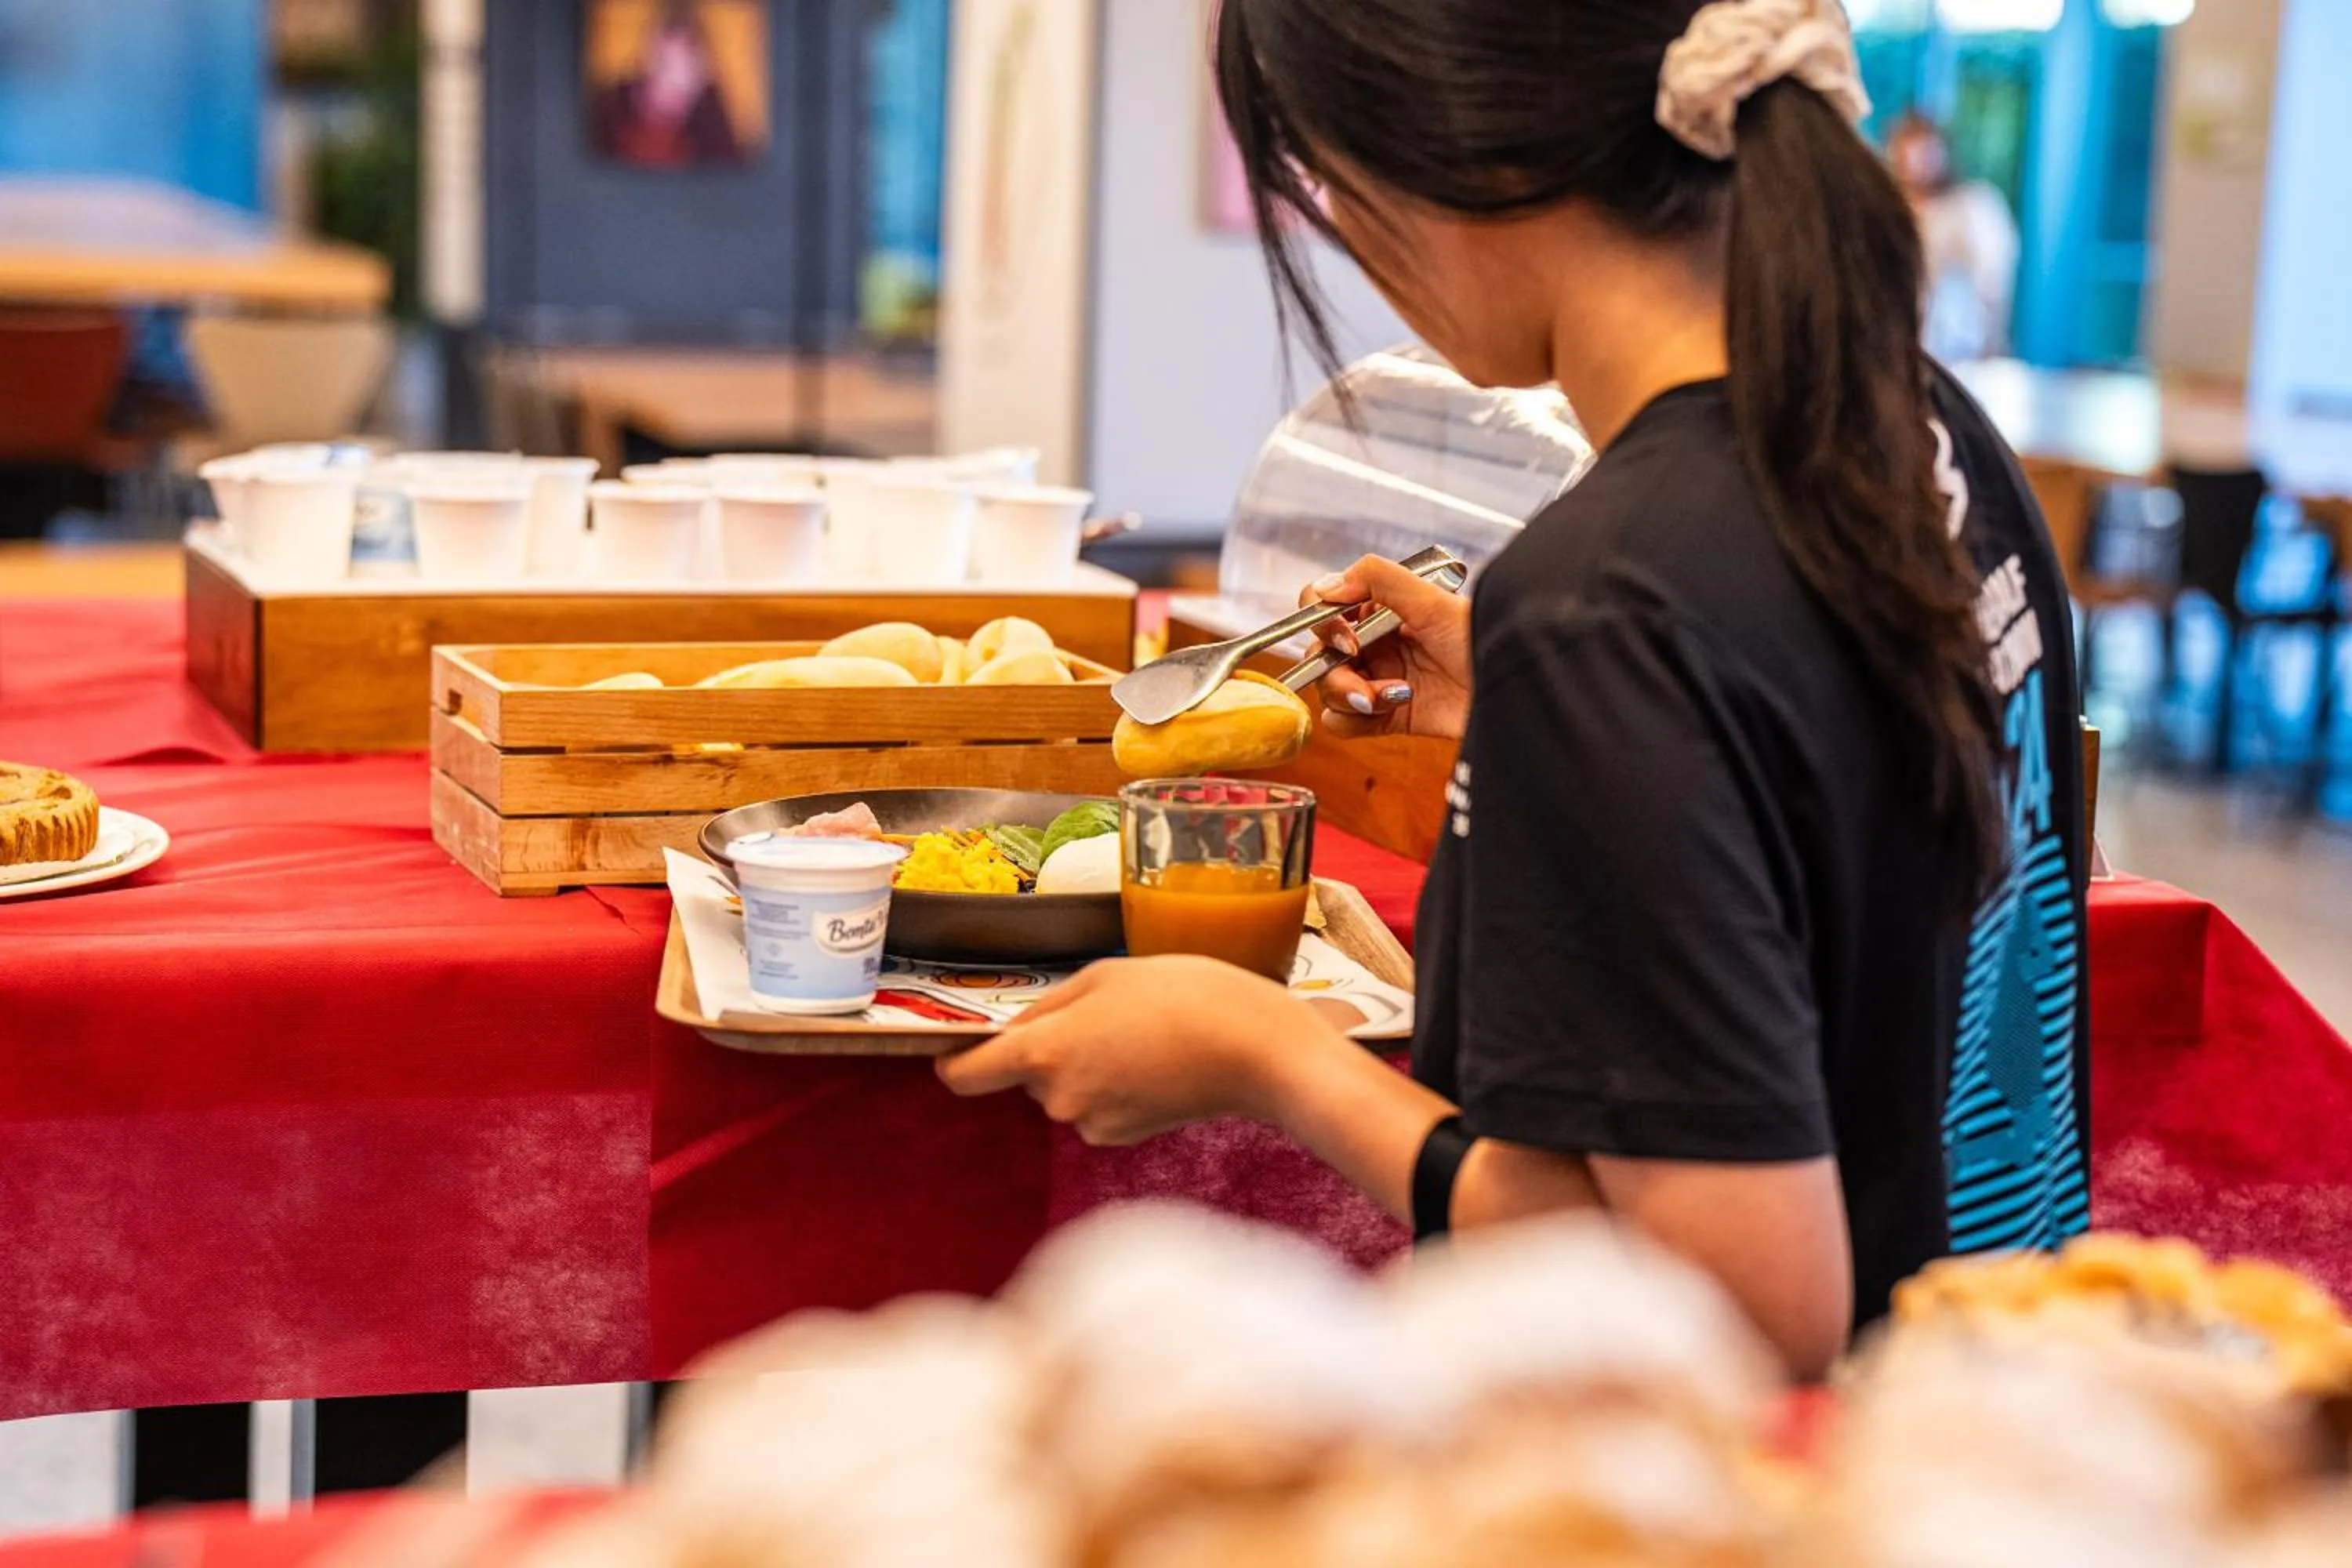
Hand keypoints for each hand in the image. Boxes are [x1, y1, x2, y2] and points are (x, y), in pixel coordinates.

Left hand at [935, 956, 1342, 1144]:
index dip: (957, 1061)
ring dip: (1088, 1062)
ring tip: (1140, 1030)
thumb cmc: (1184, 998)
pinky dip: (1116, 1084)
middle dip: (1052, 1047)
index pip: (966, 1076)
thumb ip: (1049, 1005)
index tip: (958, 1050)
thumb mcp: (1104, 975)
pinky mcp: (1125, 1136)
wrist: (1255, 1050)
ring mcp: (1093, 1123)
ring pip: (1067, 1087)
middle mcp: (1059, 1099)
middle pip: (1028, 1074)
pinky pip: (1099, 1104)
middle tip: (1103, 1012)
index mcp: (1045, 1053)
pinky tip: (1155, 1059)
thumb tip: (1016, 1031)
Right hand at [1300, 555, 1472, 741]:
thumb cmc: (1482, 641)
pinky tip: (1393, 705)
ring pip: (1326, 689)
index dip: (1323, 620)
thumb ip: (1378, 579)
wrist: (1510, 692)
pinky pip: (1343, 722)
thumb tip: (1327, 588)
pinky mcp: (1385, 716)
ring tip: (1387, 695)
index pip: (1326, 607)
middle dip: (1334, 665)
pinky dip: (1358, 718)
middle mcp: (1376, 643)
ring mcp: (1378, 679)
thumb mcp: (1432, 600)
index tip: (1344, 633)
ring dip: (1349, 693)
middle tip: (1359, 667)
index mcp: (1382, 609)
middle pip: (1319, 653)